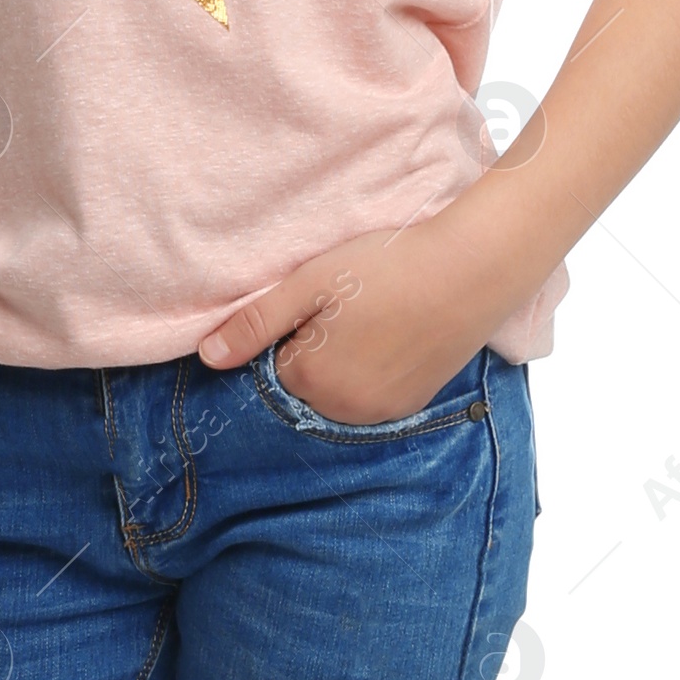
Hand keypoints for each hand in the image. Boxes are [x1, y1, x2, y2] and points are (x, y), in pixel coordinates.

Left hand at [198, 209, 495, 422]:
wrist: (472, 270)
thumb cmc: (388, 266)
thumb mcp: (310, 283)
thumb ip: (256, 323)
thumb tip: (208, 357)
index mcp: (309, 378)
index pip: (273, 365)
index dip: (293, 329)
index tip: (321, 301)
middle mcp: (342, 409)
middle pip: (306, 383)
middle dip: (316, 350)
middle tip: (352, 305)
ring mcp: (382, 413)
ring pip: (340, 392)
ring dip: (347, 363)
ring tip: (376, 318)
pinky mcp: (413, 406)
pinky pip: (374, 397)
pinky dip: (377, 372)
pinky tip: (397, 335)